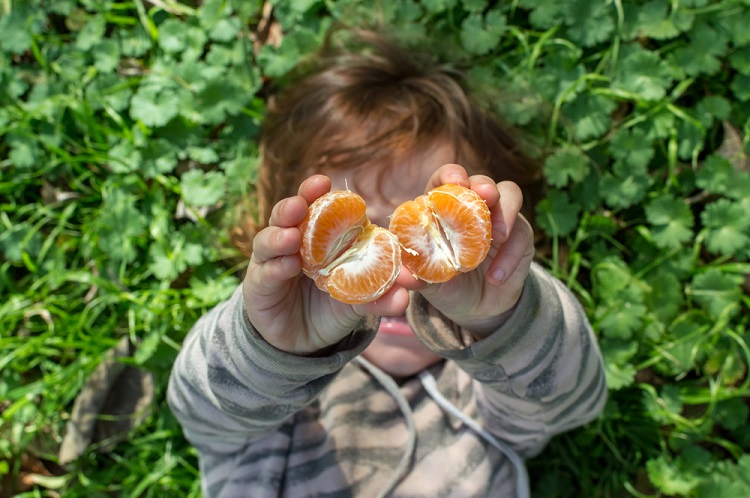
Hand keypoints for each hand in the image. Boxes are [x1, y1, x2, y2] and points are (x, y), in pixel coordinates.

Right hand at [242, 175, 409, 353]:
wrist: (304, 343)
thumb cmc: (331, 308)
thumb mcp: (358, 302)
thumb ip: (379, 295)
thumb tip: (406, 294)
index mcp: (317, 236)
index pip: (315, 206)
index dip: (315, 192)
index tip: (323, 183)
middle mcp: (291, 242)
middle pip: (287, 215)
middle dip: (293, 205)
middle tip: (302, 204)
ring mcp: (271, 262)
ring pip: (268, 240)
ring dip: (279, 236)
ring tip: (291, 237)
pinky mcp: (259, 286)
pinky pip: (265, 273)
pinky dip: (275, 267)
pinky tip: (287, 266)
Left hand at [401, 164, 534, 337]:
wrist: (477, 311)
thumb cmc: (447, 287)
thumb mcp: (429, 283)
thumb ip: (416, 275)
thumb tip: (402, 275)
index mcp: (444, 210)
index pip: (445, 180)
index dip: (450, 174)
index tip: (456, 181)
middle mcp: (473, 208)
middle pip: (482, 181)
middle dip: (484, 185)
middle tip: (485, 195)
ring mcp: (499, 218)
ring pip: (510, 195)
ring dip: (505, 211)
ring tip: (497, 238)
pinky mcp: (519, 237)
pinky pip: (521, 235)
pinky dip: (509, 256)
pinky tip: (496, 277)